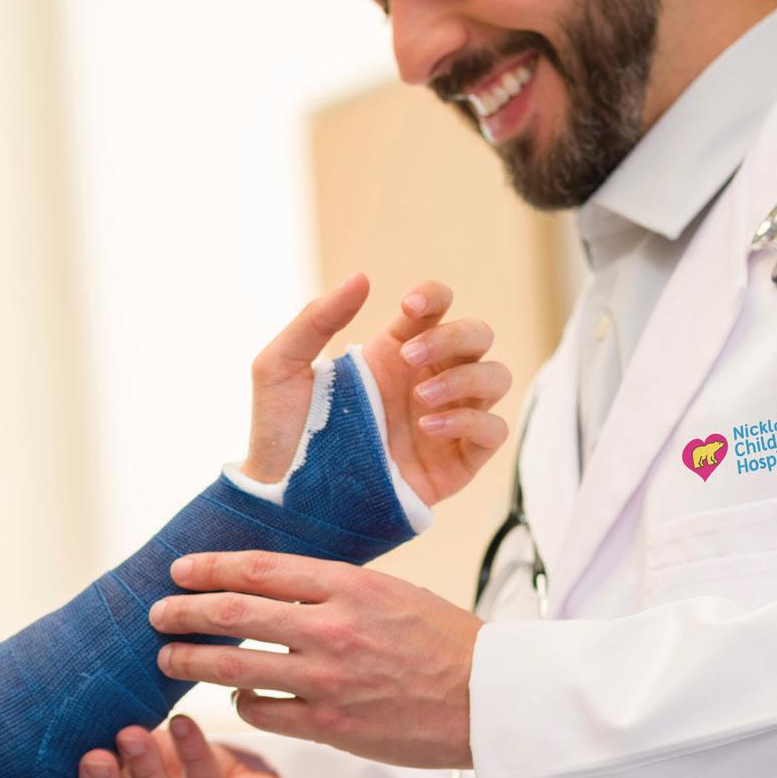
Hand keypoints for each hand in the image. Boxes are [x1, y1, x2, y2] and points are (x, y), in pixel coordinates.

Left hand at [150, 551, 484, 767]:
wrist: (491, 702)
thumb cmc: (446, 644)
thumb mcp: (394, 594)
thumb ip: (336, 587)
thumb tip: (276, 580)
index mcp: (350, 586)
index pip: (258, 568)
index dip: (209, 568)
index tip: (180, 570)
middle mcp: (333, 629)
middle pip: (234, 613)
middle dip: (184, 613)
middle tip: (157, 614)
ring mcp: (329, 681)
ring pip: (235, 665)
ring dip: (192, 660)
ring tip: (168, 657)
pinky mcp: (331, 728)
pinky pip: (263, 712)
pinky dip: (240, 702)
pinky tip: (237, 696)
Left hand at [242, 274, 512, 507]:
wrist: (284, 499)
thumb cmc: (280, 434)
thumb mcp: (281, 368)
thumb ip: (316, 319)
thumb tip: (361, 278)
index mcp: (392, 352)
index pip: (436, 307)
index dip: (434, 296)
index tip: (408, 306)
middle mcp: (425, 381)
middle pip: (479, 335)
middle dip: (455, 336)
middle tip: (409, 358)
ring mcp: (445, 421)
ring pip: (496, 378)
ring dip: (465, 379)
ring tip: (421, 400)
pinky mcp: (456, 462)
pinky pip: (493, 430)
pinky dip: (470, 421)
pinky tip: (425, 429)